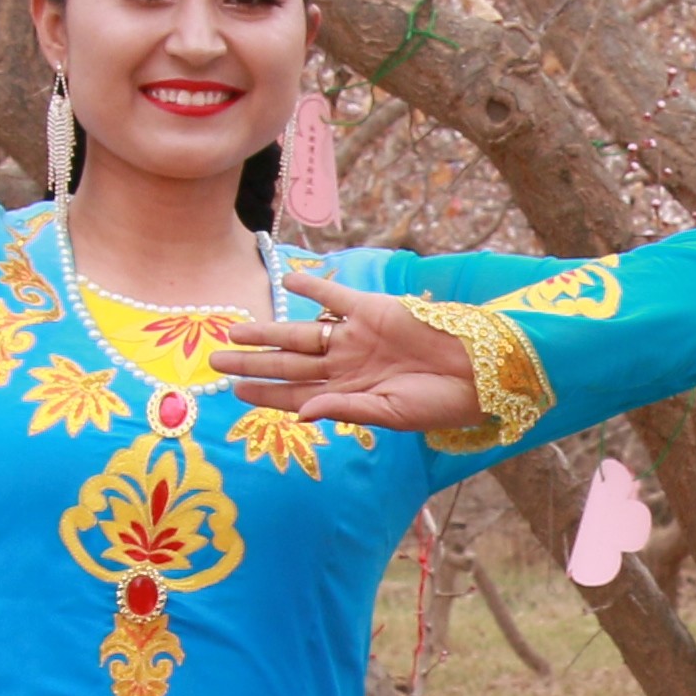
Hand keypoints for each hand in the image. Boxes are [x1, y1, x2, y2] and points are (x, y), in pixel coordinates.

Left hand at [209, 281, 497, 430]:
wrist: (479, 370)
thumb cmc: (440, 402)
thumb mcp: (390, 414)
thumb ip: (345, 410)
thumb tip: (302, 414)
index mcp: (348, 394)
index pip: (295, 394)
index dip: (264, 392)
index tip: (234, 391)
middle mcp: (346, 364)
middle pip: (288, 362)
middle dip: (252, 361)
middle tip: (215, 359)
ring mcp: (357, 336)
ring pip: (301, 333)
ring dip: (268, 330)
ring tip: (234, 329)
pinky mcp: (373, 310)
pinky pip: (335, 296)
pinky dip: (313, 287)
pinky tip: (287, 281)